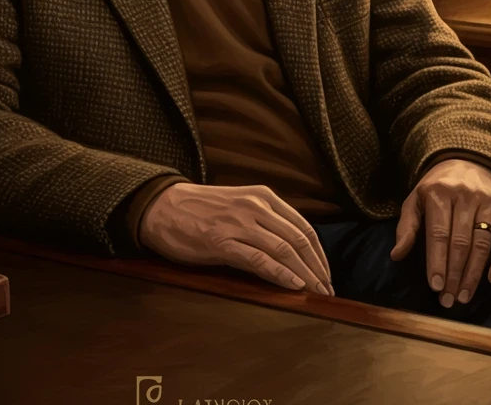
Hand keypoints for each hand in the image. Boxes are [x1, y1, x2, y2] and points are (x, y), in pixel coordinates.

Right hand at [137, 182, 334, 296]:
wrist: (163, 207)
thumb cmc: (202, 210)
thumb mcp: (240, 205)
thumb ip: (265, 222)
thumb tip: (292, 253)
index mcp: (263, 196)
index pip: (303, 226)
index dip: (319, 254)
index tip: (326, 274)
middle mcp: (255, 206)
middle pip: (298, 239)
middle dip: (317, 268)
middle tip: (327, 291)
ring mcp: (239, 223)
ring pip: (283, 250)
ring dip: (304, 275)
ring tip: (316, 294)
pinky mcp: (221, 241)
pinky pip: (259, 259)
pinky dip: (280, 274)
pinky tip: (293, 286)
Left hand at [389, 158, 490, 307]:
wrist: (466, 160)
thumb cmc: (436, 188)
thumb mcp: (415, 199)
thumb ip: (406, 226)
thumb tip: (396, 255)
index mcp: (438, 192)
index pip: (438, 233)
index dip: (437, 261)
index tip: (436, 287)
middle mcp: (465, 195)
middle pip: (461, 242)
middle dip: (455, 274)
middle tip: (449, 300)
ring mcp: (487, 200)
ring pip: (482, 243)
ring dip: (474, 274)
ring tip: (465, 296)